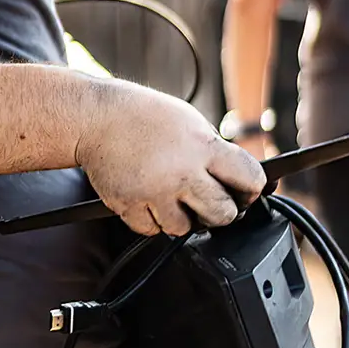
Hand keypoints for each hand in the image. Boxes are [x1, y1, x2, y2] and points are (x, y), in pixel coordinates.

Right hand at [77, 82, 267, 237]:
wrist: (96, 118)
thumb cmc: (145, 117)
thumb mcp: (191, 122)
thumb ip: (214, 153)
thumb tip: (241, 182)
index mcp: (203, 147)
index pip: (250, 179)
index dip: (252, 189)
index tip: (245, 191)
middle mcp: (181, 172)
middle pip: (222, 214)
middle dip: (220, 210)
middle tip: (208, 200)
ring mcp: (154, 192)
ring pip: (185, 229)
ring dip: (181, 218)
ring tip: (171, 195)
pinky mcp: (128, 205)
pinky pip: (152, 230)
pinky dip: (152, 219)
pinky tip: (148, 198)